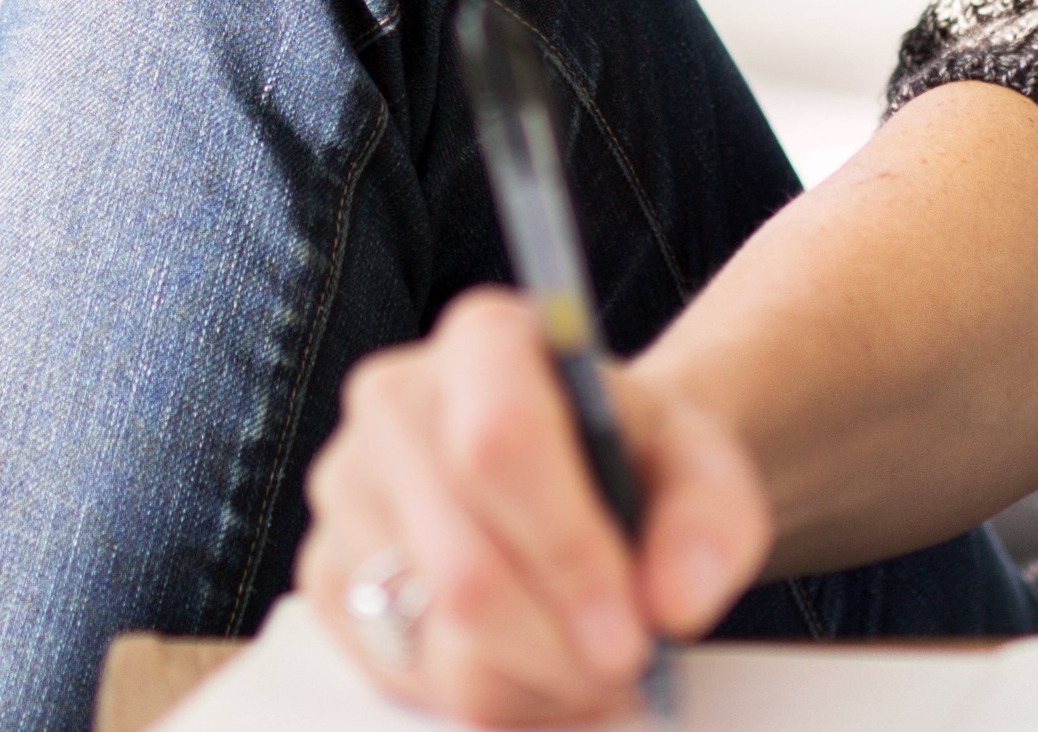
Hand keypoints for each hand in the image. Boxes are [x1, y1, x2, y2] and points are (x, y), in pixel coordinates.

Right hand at [295, 287, 769, 724]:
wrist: (586, 470)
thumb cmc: (633, 460)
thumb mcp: (702, 467)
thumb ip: (712, 521)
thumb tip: (674, 602)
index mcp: (484, 340)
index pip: (499, 445)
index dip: (566, 552)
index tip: (632, 629)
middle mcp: (392, 401)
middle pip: (461, 565)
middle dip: (560, 648)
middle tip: (626, 672)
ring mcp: (346, 490)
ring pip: (433, 637)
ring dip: (532, 682)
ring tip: (590, 670)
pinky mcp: (325, 574)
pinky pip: (398, 675)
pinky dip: (485, 697)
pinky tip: (533, 671)